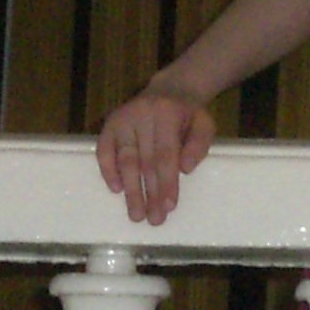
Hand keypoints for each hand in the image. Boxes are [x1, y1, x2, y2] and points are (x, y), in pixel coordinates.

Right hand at [97, 85, 216, 225]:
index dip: (167, 182)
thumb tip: (185, 170)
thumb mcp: (204, 124)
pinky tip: (116, 190)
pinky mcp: (110, 123)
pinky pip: (104, 149)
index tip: (169, 207)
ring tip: (136, 215)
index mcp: (167, 114)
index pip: (166, 154)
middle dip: (150, 193)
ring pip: (125, 159)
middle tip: (153, 220)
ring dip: (130, 190)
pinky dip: (108, 170)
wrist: (170, 89)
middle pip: (145, 161)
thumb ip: (199, 145)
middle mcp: (142, 115)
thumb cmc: (188, 114)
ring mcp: (123, 119)